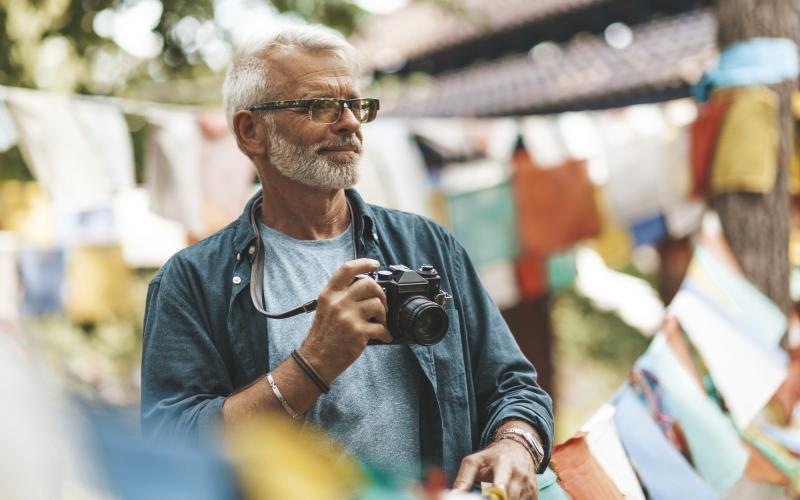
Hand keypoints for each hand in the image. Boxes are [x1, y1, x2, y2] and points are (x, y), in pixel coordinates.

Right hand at [299, 259, 392, 381]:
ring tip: (380, 322)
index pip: (347, 269)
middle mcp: (338, 302)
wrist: (316, 359)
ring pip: (378, 304)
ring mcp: (348, 316)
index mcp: (329, 294)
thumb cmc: (322, 336)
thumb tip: (365, 288)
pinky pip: (380, 327)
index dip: (363, 263)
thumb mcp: (325, 309)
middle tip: (381, 304)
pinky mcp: (358, 331)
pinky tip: (383, 337)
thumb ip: (341, 296)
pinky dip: (385, 333)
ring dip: (383, 314)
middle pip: (369, 284)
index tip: (374, 264)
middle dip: (380, 293)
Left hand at [453, 439, 538, 499]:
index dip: (496, 494)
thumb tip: (454, 496)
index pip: (501, 485)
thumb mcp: (476, 461)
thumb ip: (464, 478)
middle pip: (509, 499)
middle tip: (486, 497)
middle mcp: (519, 475)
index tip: (490, 496)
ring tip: (493, 496)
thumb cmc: (493, 456)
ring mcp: (529, 485)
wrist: (519, 448)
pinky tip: (505, 497)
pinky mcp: (534, 494)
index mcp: (503, 464)